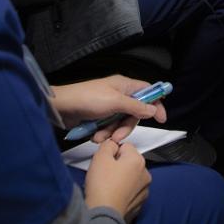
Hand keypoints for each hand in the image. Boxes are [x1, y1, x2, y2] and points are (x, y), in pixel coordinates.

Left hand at [51, 75, 167, 142]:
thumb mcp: (115, 102)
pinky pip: (109, 128)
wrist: (62, 107)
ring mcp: (109, 107)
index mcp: (125, 86)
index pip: (148, 92)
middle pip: (135, 113)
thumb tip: (153, 109)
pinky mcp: (99, 117)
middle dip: (126, 127)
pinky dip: (104, 133)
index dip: (156, 103)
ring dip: (113, 132)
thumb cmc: (88, 99)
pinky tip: (95, 136)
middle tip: (118, 136)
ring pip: (121, 123)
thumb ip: (135, 106)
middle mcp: (119, 95)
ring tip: (101, 137)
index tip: (162, 119)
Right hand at [84, 140, 150, 222]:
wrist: (103, 214)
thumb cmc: (102, 187)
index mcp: (138, 160)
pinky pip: (130, 191)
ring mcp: (143, 190)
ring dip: (120, 178)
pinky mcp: (139, 203)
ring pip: (130, 176)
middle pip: (129, 161)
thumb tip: (112, 144)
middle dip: (117, 165)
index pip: (125, 146)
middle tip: (104, 173)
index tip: (104, 161)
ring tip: (107, 185)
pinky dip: (122, 191)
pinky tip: (112, 194)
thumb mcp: (100, 157)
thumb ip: (108, 144)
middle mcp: (145, 174)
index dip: (112, 152)